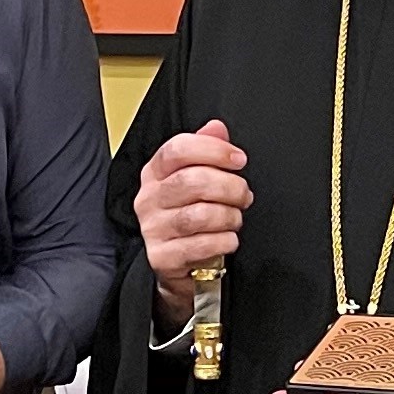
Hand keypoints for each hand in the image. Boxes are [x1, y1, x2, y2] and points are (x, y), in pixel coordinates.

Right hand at [138, 118, 250, 323]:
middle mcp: (149, 199)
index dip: (213, 150)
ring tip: (235, 219)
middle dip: (229, 187)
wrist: (181, 266)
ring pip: (200, 214)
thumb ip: (206, 151)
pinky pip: (202, 245)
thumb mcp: (196, 180)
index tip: (239, 159)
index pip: (178, 149)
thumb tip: (216, 127)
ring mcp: (153, 229)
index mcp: (154, 173)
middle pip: (192, 181)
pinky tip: (228, 239)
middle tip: (243, 195)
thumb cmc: (191, 218)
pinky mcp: (162, 257)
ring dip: (229, 216)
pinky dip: (224, 241)